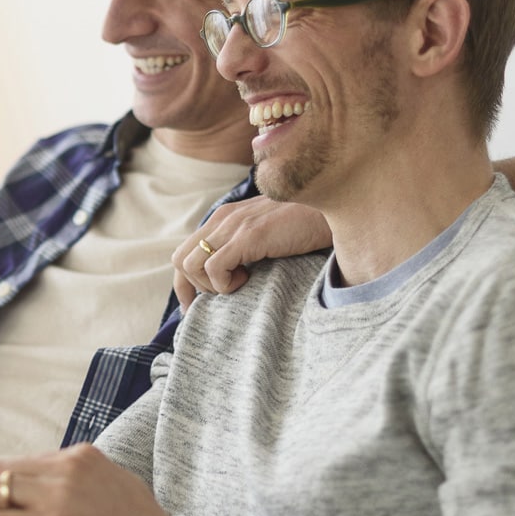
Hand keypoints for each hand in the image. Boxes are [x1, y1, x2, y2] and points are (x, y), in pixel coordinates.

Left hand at [172, 198, 331, 310]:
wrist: (333, 208)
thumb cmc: (306, 228)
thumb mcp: (265, 237)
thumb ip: (244, 250)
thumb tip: (231, 279)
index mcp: (224, 219)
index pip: (184, 253)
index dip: (185, 284)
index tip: (196, 307)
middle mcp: (223, 219)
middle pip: (180, 260)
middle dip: (195, 287)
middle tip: (225, 294)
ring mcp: (234, 225)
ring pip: (191, 264)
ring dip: (211, 285)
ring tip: (241, 283)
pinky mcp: (249, 236)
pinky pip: (214, 266)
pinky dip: (225, 282)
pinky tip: (249, 279)